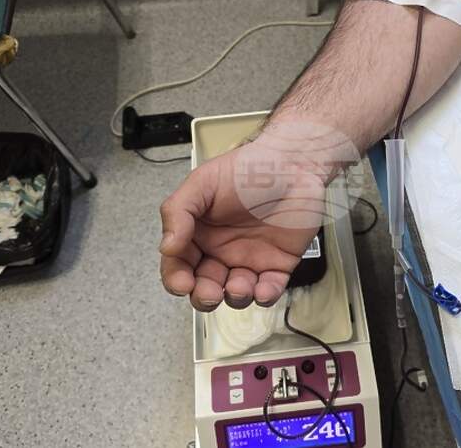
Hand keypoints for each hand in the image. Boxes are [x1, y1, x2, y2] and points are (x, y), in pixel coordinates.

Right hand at [159, 141, 325, 310]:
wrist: (292, 163)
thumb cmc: (248, 168)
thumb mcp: (203, 182)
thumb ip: (179, 211)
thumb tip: (167, 245)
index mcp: (198, 232)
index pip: (178, 264)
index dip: (176, 278)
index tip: (182, 283)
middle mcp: (221, 250)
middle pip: (204, 286)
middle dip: (204, 296)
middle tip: (210, 292)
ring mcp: (249, 259)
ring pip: (235, 294)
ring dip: (234, 297)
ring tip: (239, 285)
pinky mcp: (277, 264)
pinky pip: (269, 290)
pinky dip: (265, 296)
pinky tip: (262, 289)